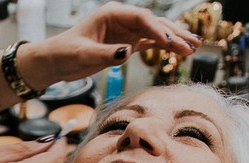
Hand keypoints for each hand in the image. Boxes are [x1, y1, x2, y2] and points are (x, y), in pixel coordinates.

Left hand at [27, 2, 199, 86]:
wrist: (54, 62)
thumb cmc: (64, 54)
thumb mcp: (83, 55)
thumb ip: (105, 54)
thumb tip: (127, 52)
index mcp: (111, 14)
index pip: (141, 19)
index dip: (158, 31)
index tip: (171, 43)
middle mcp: (121, 20)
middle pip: (153, 23)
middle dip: (173, 34)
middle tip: (193, 45)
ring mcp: (125, 31)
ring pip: (155, 33)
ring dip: (174, 40)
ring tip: (194, 48)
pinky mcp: (125, 44)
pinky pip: (149, 43)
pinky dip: (165, 47)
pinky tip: (180, 52)